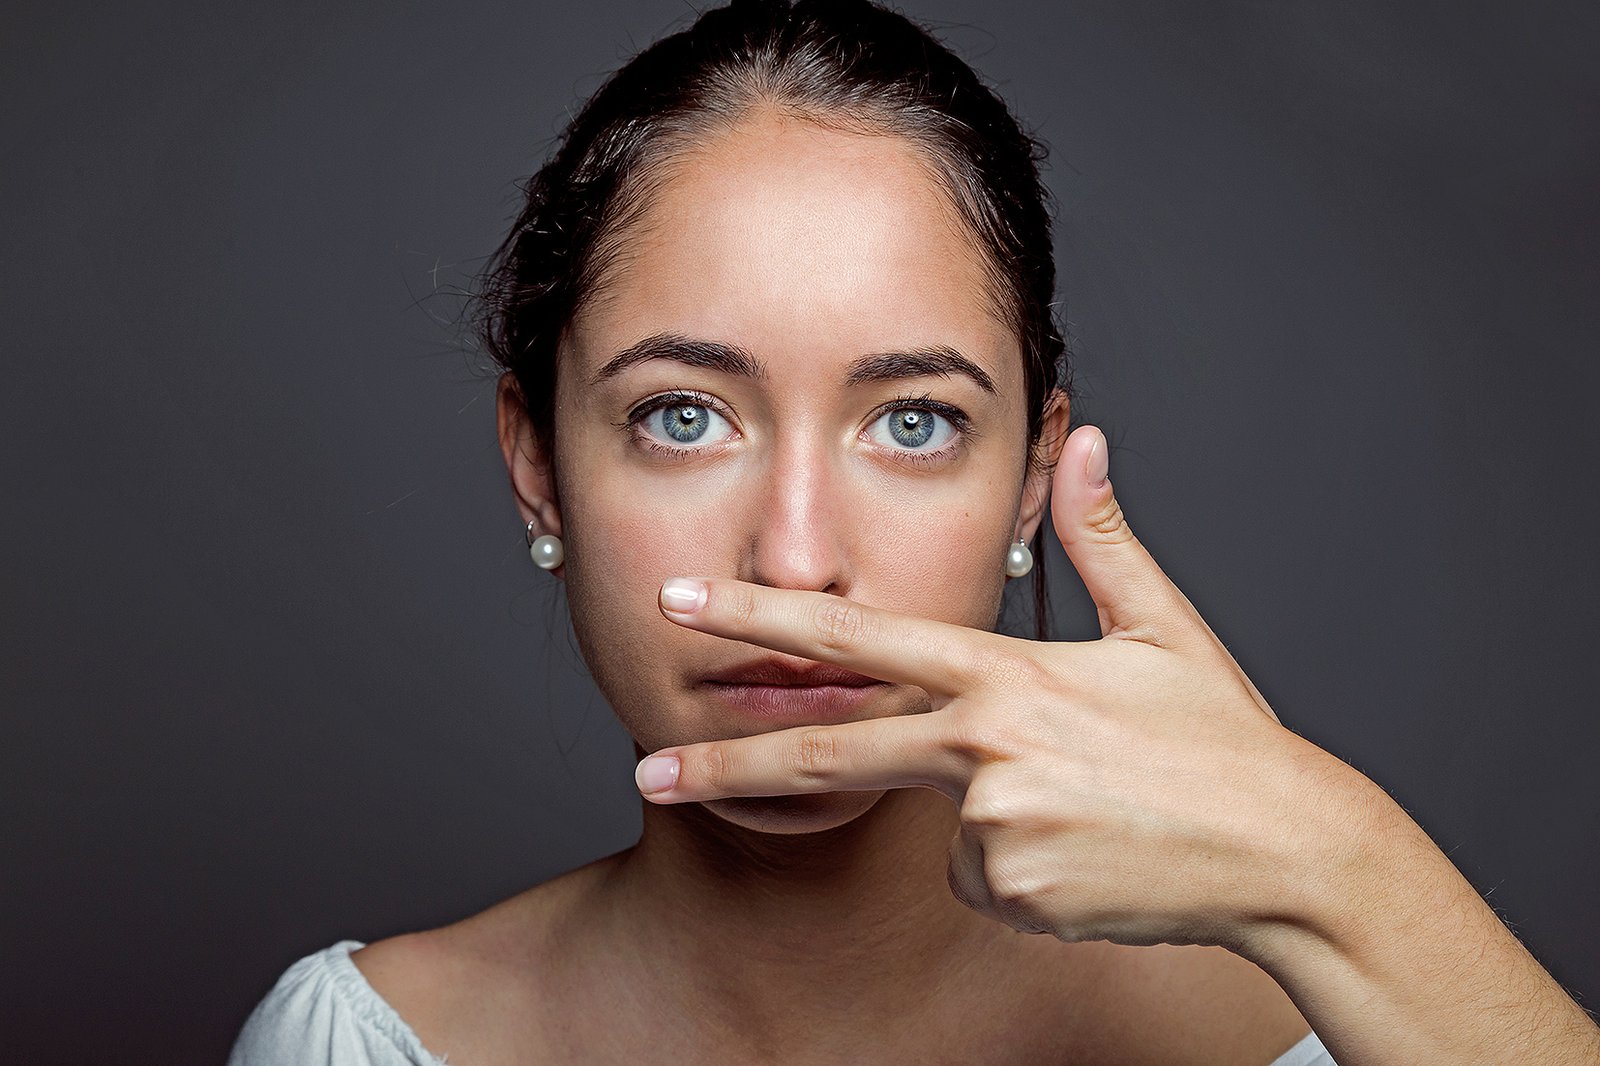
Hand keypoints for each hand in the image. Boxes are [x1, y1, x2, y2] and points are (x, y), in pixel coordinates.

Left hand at [634, 424, 1370, 954]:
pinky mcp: (1014, 890)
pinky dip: (1021, 870)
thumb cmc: (1223, 739)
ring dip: (993, 823)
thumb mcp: (1163, 629)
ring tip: (1090, 811)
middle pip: (828, 751)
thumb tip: (1086, 436)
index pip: (858, 638)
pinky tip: (1090, 856)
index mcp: (1005, 672)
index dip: (763, 617)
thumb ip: (1101, 536)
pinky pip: (981, 879)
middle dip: (727, 761)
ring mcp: (994, 824)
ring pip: (940, 827)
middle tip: (648, 765)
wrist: (1287, 852)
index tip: (683, 602)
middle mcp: (984, 744)